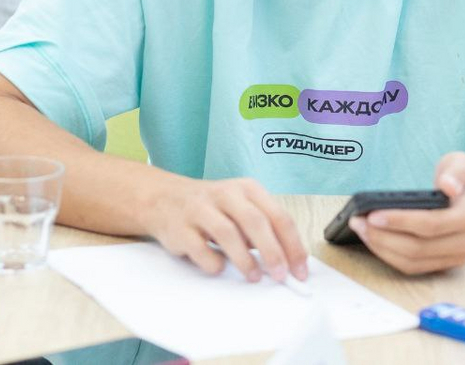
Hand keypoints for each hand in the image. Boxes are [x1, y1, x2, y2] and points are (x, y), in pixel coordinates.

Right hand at [145, 175, 308, 283]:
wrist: (165, 198)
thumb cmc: (213, 208)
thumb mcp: (241, 207)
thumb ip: (262, 227)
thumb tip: (286, 260)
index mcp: (248, 189)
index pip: (279, 215)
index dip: (292, 245)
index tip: (299, 269)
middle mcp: (226, 194)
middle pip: (256, 222)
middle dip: (272, 252)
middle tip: (281, 275)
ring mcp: (200, 209)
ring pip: (227, 233)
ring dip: (245, 259)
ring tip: (254, 276)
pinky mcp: (180, 228)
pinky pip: (199, 248)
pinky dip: (212, 262)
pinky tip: (219, 268)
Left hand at [348, 152, 464, 274]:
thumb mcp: (464, 163)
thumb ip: (455, 172)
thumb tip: (447, 186)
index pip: (431, 224)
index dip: (400, 222)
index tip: (373, 215)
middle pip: (418, 248)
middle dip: (383, 237)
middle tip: (357, 221)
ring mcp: (457, 257)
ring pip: (413, 262)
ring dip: (382, 248)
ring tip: (360, 229)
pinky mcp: (445, 264)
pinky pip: (414, 267)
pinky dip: (390, 255)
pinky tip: (374, 240)